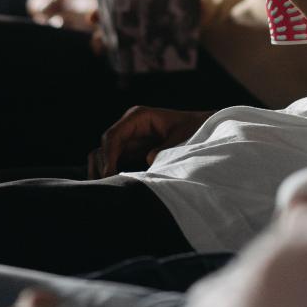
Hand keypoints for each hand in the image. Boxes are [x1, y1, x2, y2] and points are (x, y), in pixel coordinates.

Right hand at [88, 107, 214, 177]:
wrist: (203, 129)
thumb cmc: (194, 129)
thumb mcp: (182, 138)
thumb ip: (165, 149)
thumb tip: (148, 161)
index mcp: (138, 116)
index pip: (113, 136)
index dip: (108, 156)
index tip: (110, 174)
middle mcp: (129, 126)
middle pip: (104, 147)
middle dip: (103, 167)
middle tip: (110, 188)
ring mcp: (128, 138)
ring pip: (103, 155)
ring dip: (103, 171)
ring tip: (111, 190)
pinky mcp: (130, 151)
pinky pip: (112, 161)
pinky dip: (111, 173)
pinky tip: (117, 187)